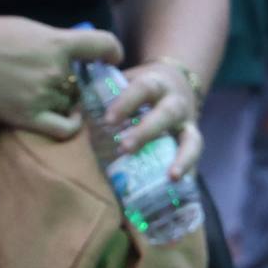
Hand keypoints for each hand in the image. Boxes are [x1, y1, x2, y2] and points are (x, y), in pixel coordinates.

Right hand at [0, 15, 119, 137]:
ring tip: (43, 91)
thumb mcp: (29, 27)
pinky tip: (69, 118)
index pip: (103, 45)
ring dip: (65, 99)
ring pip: (71, 102)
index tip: (111, 57)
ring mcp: (42, 96)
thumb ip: (56, 41)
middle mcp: (55, 70)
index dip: (113, 51)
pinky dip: (71, 125)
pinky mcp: (28, 117)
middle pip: (82, 80)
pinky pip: (63, 129)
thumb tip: (76, 52)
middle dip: (76, 79)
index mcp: (56, 43)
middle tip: (60, 77)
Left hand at [106, 58, 203, 178]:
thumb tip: (71, 117)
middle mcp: (175, 101)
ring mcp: (188, 122)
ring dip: (182, 157)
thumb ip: (102, 97)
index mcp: (155, 83)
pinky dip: (190, 170)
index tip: (109, 120)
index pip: (142, 88)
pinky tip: (180, 186)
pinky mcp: (193, 139)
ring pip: (191, 137)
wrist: (177, 81)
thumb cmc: (141, 89)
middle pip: (166, 113)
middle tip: (126, 148)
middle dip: (147, 131)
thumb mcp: (125, 83)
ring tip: (172, 177)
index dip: (126, 103)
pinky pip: (196, 156)